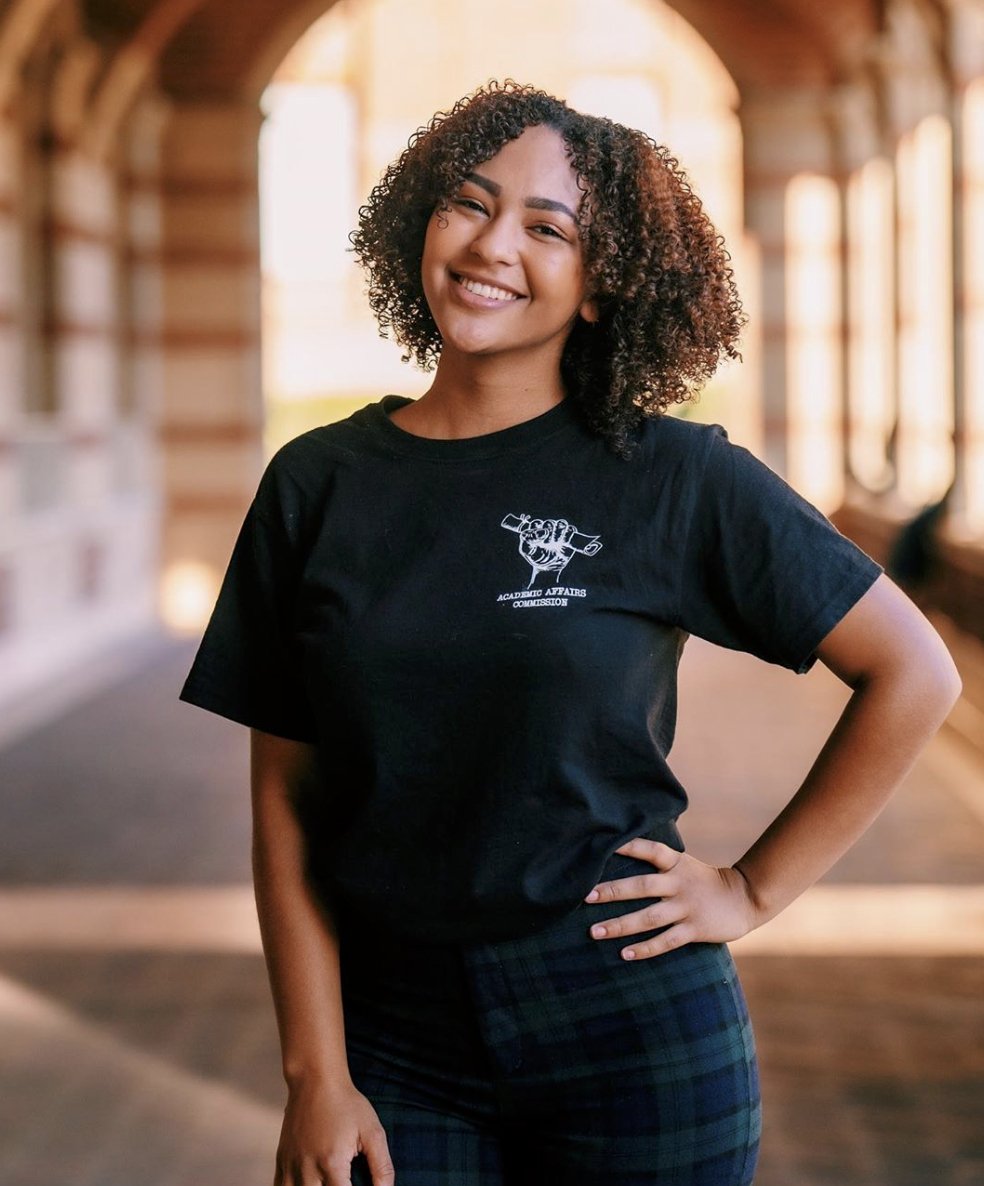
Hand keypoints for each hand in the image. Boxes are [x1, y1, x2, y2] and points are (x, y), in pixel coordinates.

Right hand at [274, 1076, 393, 1185]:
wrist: (316, 1080)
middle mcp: (307, 1169)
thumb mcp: (372, 1131)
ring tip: (326, 1182)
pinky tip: (308, 1184)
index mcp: (332, 1163)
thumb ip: (382, 1166)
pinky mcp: (282, 1161)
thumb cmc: (346, 1103)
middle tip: (343, 1182)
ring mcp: (291, 1166)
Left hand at [583, 837, 759, 960]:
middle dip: (613, 891)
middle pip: (642, 886)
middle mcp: (679, 883)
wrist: (745, 898)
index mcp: (676, 863)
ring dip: (620, 925)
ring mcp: (687, 907)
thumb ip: (659, 864)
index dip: (628, 846)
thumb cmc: (704, 881)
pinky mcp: (695, 929)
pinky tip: (625, 954)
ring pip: (649, 917)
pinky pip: (666, 941)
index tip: (603, 847)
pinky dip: (645, 948)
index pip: (650, 850)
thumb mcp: (684, 865)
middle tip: (586, 897)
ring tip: (595, 932)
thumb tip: (622, 854)